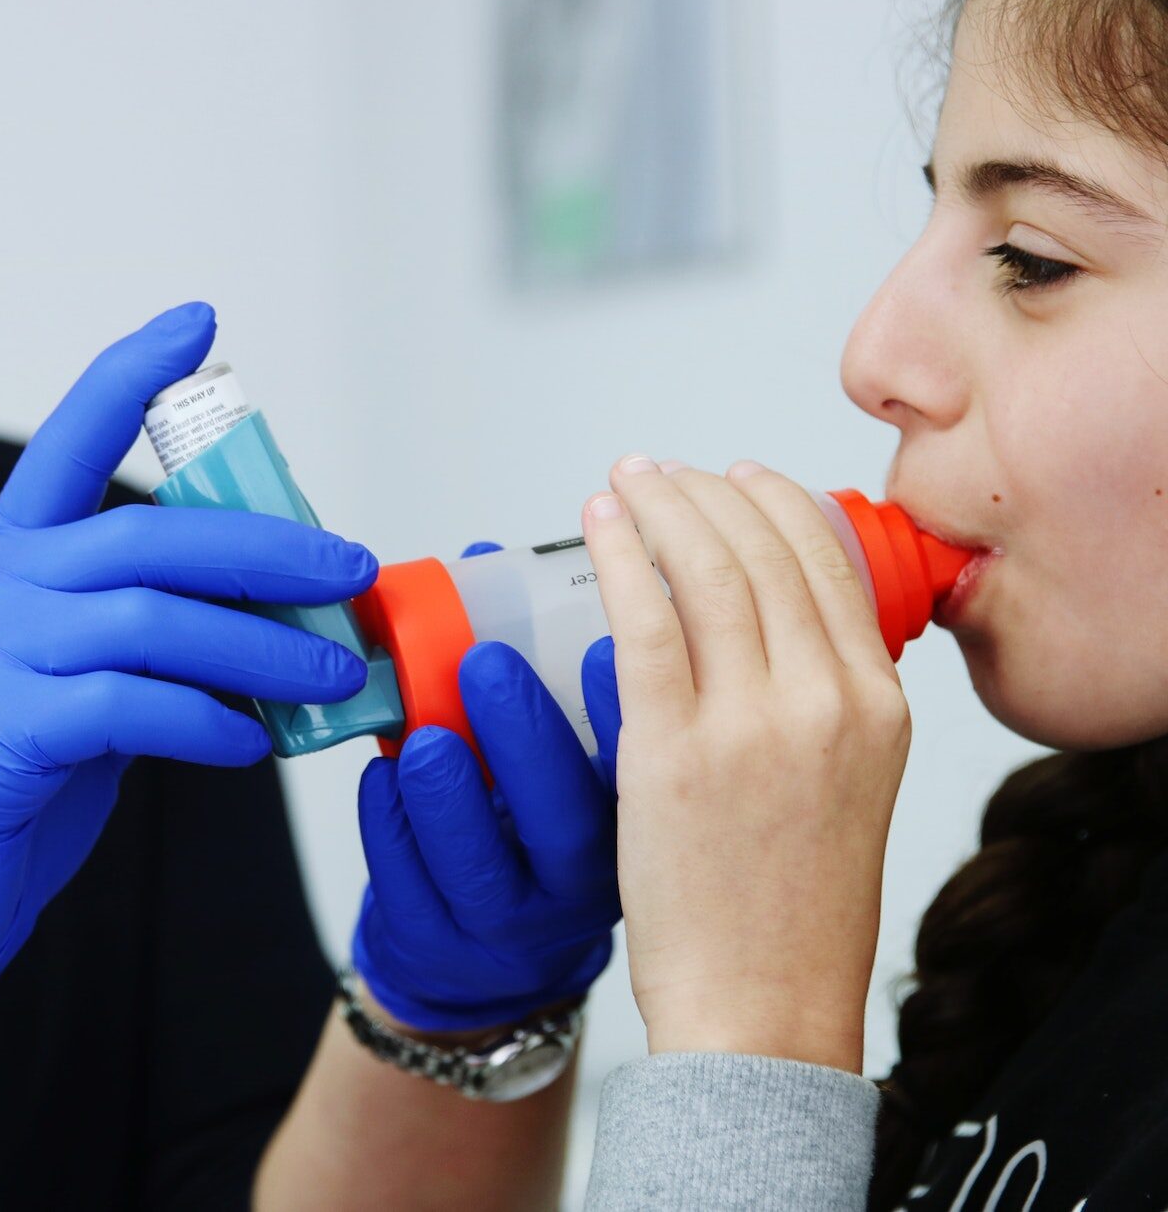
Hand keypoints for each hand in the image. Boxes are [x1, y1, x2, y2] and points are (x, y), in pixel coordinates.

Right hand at [0, 303, 377, 1078]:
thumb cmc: (0, 788)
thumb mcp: (68, 690)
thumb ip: (139, 643)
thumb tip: (265, 627)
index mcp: (6, 566)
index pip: (67, 442)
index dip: (131, 377)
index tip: (198, 323)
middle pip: (145, 534)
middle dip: (263, 547)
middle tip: (347, 569)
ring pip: (148, 619)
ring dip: (259, 645)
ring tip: (330, 673)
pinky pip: (125, 707)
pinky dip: (205, 720)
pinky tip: (251, 742)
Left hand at [351, 640, 617, 1034]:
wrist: (486, 959)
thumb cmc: (520, 833)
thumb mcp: (552, 764)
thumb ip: (531, 666)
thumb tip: (483, 561)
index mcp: (625, 831)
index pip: (646, 778)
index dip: (623, 714)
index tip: (600, 647)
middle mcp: (580, 888)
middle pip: (565, 825)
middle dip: (523, 739)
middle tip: (484, 663)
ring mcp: (509, 928)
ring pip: (480, 869)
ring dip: (447, 793)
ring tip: (425, 738)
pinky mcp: (438, 947)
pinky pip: (408, 888)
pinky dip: (390, 827)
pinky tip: (382, 777)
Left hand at [583, 456, 912, 1072]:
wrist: (762, 1004)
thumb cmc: (793, 908)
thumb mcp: (852, 786)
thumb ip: (826, 702)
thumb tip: (771, 623)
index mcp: (879, 705)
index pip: (829, 562)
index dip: (774, 501)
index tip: (732, 474)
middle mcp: (827, 699)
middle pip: (762, 549)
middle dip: (704, 490)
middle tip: (658, 471)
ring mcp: (752, 721)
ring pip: (703, 568)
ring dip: (657, 506)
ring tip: (623, 482)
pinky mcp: (673, 748)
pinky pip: (643, 618)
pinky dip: (618, 556)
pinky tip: (597, 527)